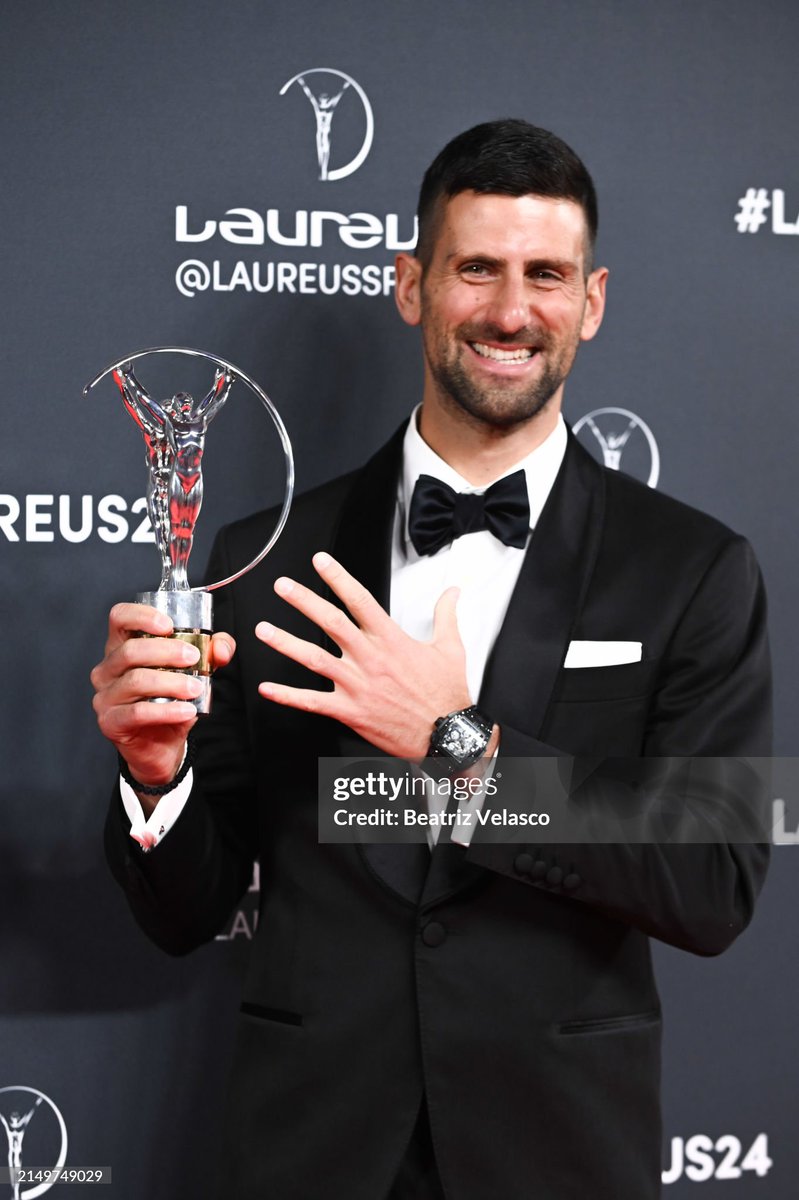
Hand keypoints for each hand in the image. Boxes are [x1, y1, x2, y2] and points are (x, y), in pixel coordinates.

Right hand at [91, 602, 235, 788]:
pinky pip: (138, 712)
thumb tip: (221, 647)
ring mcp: (105, 696)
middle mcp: (108, 669)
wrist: (161, 746)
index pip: (120, 618)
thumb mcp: (194, 671)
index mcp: (122, 647)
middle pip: (130, 650)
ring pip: (135, 681)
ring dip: (170, 682)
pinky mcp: (110, 722)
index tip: (169, 625)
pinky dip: (167, 710)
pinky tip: (187, 710)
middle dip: (166, 651)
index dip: (142, 616)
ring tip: (195, 687)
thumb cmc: (171, 701)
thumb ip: (211, 653)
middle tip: (194, 658)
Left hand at [256, 552, 471, 758]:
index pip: (360, 600)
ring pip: (315, 660)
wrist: (447, 734)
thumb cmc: (446, 693)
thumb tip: (452, 591)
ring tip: (264, 630)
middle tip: (282, 586)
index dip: (339, 578)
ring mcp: (358, 686)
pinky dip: (288, 696)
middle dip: (304, 601)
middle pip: (331, 623)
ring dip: (286, 643)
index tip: (320, 561)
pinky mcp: (351, 712)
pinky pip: (313, 703)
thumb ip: (446, 615)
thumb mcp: (451, 648)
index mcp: (391, 640)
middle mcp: (370, 659)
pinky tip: (267, 688)